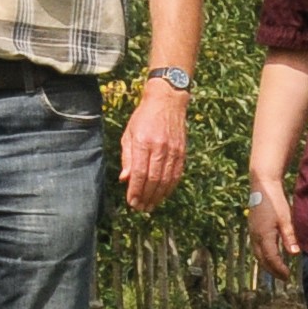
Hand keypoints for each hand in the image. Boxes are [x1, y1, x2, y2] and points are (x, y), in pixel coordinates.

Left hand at [119, 85, 188, 210]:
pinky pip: (176, 174)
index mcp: (143, 142)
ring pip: (166, 180)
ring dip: (158, 196)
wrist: (168, 100)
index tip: (131, 202)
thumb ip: (127, 157)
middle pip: (153, 180)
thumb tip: (125, 179)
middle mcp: (159, 148)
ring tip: (151, 205)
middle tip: (140, 208)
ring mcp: (173, 150)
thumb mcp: (129, 133)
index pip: (139, 173)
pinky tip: (163, 195)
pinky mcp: (182, 152)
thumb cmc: (144, 117)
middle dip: (146, 197)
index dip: (135, 190)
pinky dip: (170, 187)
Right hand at [245, 182, 297, 279]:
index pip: (271, 258)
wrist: (262, 186)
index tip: (288, 277)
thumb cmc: (275, 202)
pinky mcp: (252, 229)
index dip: (279, 269)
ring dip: (267, 264)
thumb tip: (294, 254)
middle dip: (272, 270)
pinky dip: (263, 256)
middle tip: (283, 278)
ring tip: (277, 271)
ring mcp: (252, 233)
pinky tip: (270, 257)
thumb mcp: (286, 219)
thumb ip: (289, 237)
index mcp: (264, 235)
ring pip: (258, 254)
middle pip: (262, 260)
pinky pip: (256, 248)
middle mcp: (255, 236)